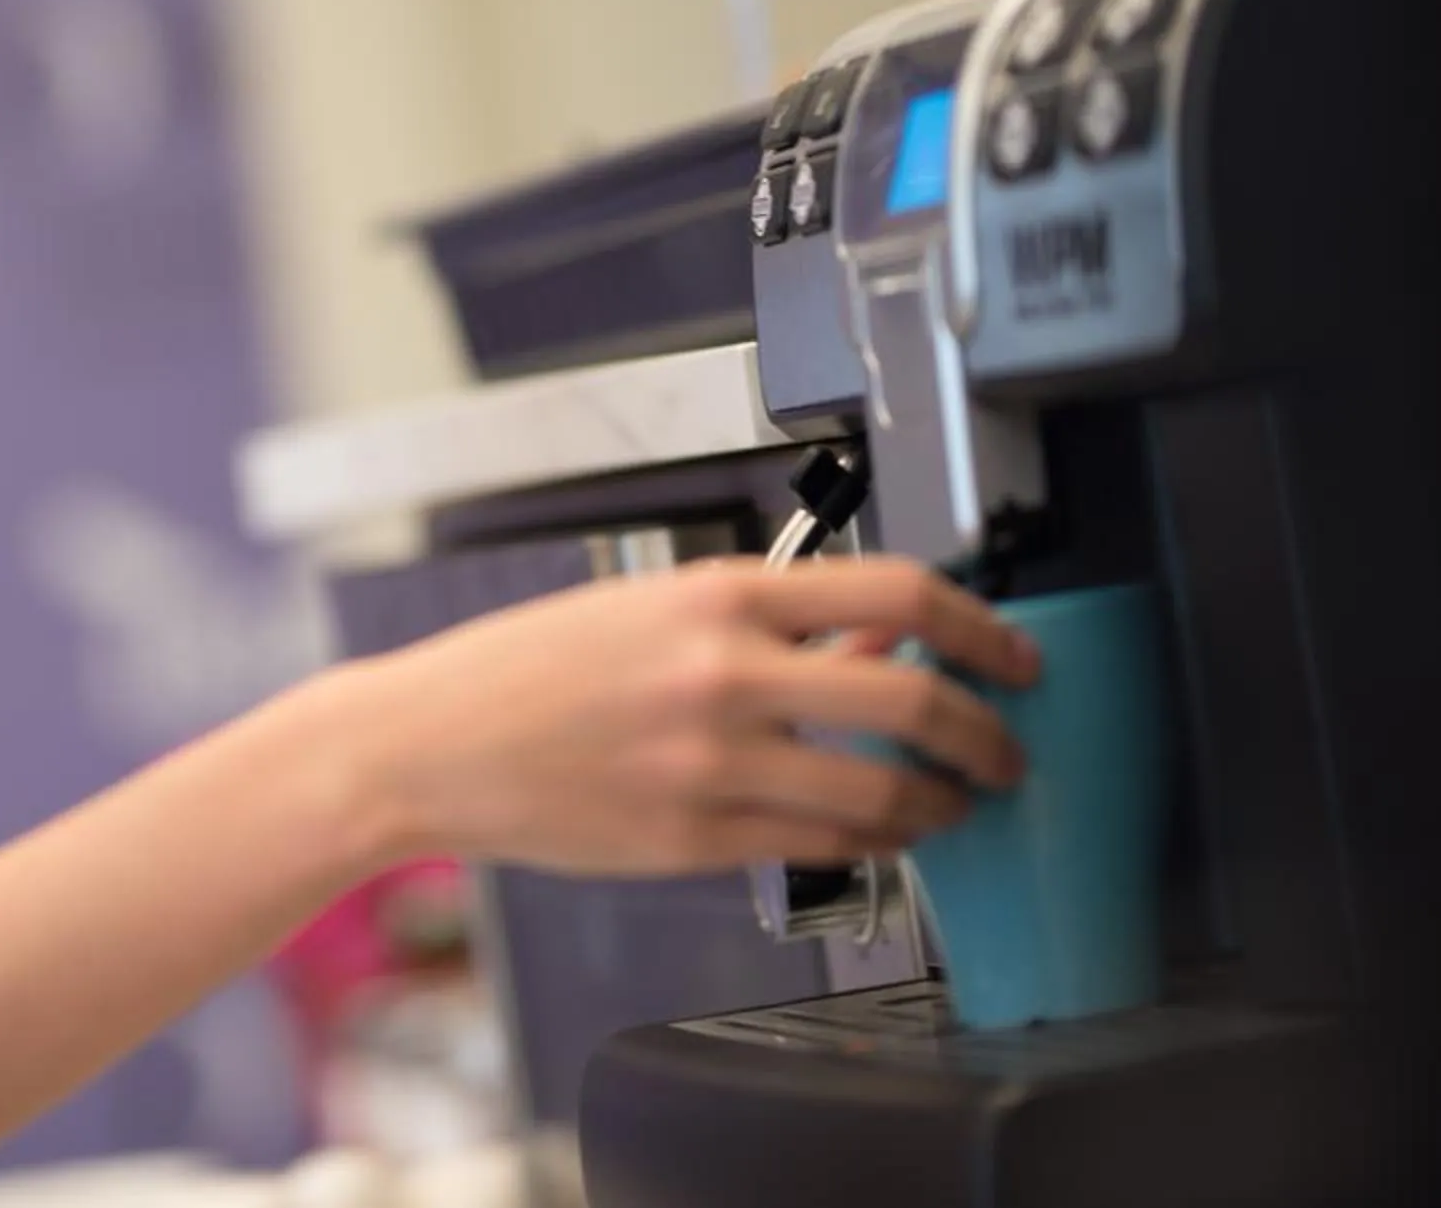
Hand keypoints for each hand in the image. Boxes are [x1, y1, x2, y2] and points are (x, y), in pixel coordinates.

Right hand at [348, 554, 1037, 879]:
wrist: (428, 743)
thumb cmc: (522, 671)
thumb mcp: (649, 610)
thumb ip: (767, 625)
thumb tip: (876, 638)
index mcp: (717, 594)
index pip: (897, 593)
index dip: (982, 627)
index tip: (1013, 655)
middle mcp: (724, 674)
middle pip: (914, 699)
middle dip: (987, 735)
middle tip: (1006, 749)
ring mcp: (712, 763)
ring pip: (882, 794)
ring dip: (940, 804)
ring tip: (948, 803)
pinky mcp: (696, 839)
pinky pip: (820, 846)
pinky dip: (870, 842)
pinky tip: (875, 832)